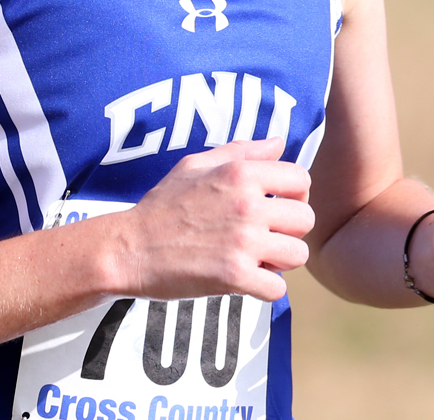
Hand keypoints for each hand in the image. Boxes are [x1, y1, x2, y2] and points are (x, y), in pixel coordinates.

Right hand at [110, 138, 313, 301]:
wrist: (128, 248)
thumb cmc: (161, 206)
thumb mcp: (193, 166)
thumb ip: (239, 152)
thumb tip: (277, 143)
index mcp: (239, 174)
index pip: (301, 179)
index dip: (294, 195)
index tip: (275, 206)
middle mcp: (246, 204)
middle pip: (305, 220)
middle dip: (288, 231)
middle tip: (262, 237)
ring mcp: (242, 242)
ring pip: (297, 255)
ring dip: (279, 262)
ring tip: (253, 259)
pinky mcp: (235, 276)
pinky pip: (277, 288)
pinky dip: (263, 289)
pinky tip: (242, 279)